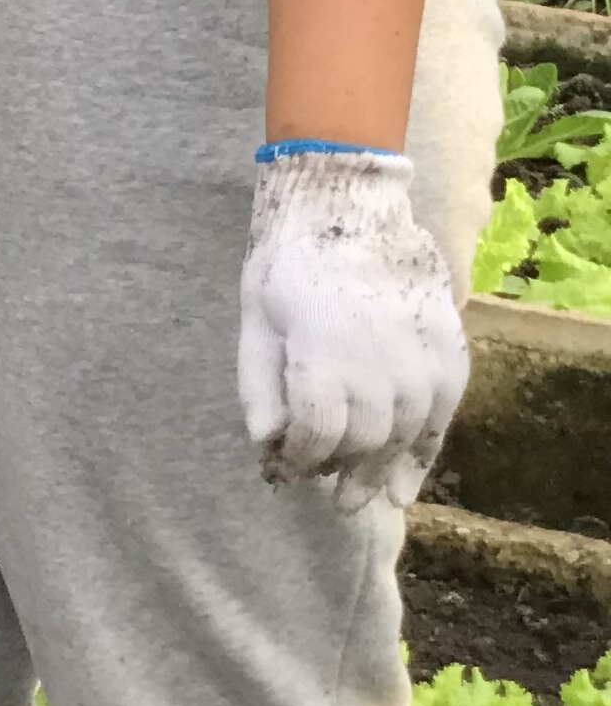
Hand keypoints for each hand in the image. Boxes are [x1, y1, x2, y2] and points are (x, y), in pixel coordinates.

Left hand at [240, 145, 467, 511]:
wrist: (352, 210)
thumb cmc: (290, 261)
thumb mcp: (256, 317)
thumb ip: (259, 384)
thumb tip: (265, 444)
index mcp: (322, 356)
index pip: (313, 434)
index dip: (297, 461)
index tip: (282, 473)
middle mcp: (378, 368)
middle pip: (360, 443)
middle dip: (336, 470)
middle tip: (322, 489)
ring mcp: (421, 365)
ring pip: (401, 438)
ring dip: (377, 471)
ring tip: (359, 495)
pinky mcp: (449, 358)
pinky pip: (439, 422)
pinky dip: (421, 458)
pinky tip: (402, 488)